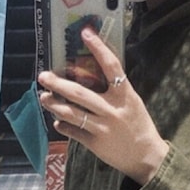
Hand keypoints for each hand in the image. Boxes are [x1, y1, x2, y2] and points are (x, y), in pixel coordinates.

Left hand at [38, 29, 168, 185]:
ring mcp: (102, 127)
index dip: (98, 48)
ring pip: (71, 113)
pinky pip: (73, 131)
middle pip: (79, 93)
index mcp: (125, 95)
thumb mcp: (132, 103)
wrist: (146, 157)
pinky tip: (58, 121)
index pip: (111, 66)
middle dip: (58, 84)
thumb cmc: (138, 125)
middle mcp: (112, 110)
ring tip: (44, 98)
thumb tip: (89, 74)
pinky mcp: (95, 143)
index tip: (85, 33)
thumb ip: (114, 90)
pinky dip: (62, 125)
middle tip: (43, 76)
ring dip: (54, 105)